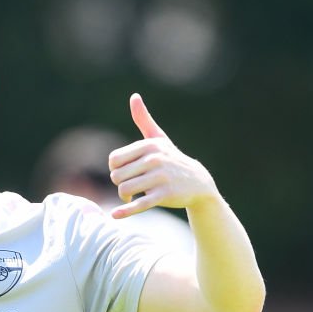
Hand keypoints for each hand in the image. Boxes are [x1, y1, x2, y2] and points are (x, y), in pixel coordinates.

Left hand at [108, 93, 217, 218]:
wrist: (198, 182)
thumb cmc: (172, 159)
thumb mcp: (159, 138)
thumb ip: (144, 119)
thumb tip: (134, 96)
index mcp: (149, 145)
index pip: (114, 160)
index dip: (116, 169)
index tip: (126, 173)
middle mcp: (155, 159)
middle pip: (116, 176)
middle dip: (120, 184)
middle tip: (131, 186)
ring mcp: (160, 177)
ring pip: (124, 190)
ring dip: (124, 198)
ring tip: (132, 197)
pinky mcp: (164, 195)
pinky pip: (139, 204)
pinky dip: (126, 211)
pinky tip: (115, 215)